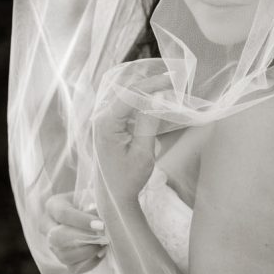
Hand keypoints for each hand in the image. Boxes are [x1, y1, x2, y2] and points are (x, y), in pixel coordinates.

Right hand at [42, 191, 107, 273]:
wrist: (89, 209)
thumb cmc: (92, 199)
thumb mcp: (93, 195)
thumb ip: (96, 204)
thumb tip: (104, 219)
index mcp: (54, 205)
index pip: (63, 214)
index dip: (83, 221)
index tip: (102, 225)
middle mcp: (47, 226)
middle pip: (57, 238)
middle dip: (83, 239)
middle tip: (103, 238)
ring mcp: (52, 245)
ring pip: (64, 256)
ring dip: (88, 252)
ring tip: (105, 244)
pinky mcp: (62, 259)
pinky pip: (73, 268)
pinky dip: (89, 263)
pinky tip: (102, 253)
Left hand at [93, 72, 171, 201]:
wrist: (112, 196)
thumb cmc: (128, 178)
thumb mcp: (143, 152)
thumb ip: (148, 123)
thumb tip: (158, 97)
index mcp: (106, 123)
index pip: (129, 94)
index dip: (151, 83)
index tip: (172, 78)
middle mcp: (101, 117)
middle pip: (126, 89)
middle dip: (149, 81)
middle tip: (172, 77)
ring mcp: (103, 120)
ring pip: (125, 94)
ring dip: (146, 89)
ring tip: (167, 84)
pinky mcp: (109, 123)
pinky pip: (125, 104)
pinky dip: (141, 99)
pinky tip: (156, 99)